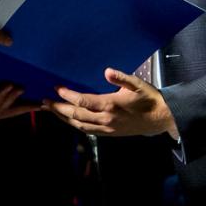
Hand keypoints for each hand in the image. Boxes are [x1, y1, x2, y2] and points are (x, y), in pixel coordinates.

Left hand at [43, 67, 176, 137]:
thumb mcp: (137, 84)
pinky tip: (69, 119)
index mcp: (111, 105)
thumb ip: (121, 77)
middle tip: (44, 101)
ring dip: (63, 117)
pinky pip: (87, 131)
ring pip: (79, 125)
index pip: (82, 101)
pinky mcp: (110, 133)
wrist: (161, 118)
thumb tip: (107, 71)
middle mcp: (106, 119)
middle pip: (76, 115)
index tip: (57, 88)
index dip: (67, 95)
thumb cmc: (149, 98)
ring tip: (51, 110)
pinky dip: (75, 125)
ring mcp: (107, 128)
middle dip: (58, 108)